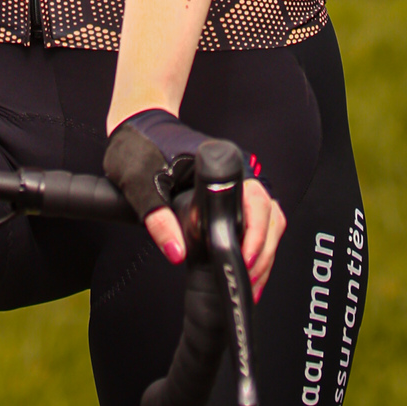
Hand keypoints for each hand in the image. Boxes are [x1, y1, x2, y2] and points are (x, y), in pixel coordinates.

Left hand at [103, 109, 287, 288]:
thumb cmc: (140, 145)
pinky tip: (247, 266)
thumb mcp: (140, 184)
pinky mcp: (231, 191)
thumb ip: (157, 219)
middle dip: (263, 251)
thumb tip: (176, 251)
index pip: (255, 200)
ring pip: (268, 219)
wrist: (137, 124)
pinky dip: (258, 245)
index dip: (255, 234)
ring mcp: (236, 180)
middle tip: (247, 279)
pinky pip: (256, 220)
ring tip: (250, 281)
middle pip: (269, 214)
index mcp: (219, 161)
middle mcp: (235, 169)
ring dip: (264, 251)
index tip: (245, 257)